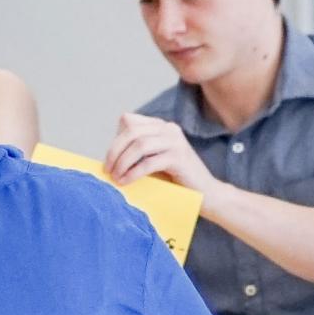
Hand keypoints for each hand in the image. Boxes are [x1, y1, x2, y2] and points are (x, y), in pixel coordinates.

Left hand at [102, 113, 218, 197]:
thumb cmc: (175, 180)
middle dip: (114, 151)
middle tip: (107, 170)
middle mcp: (168, 129)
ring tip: (116, 177)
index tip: (109, 160)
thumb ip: (136, 154)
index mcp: (160, 126)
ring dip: (122, 162)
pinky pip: (149, 162)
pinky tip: (126, 181)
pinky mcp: (179, 157)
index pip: (129, 121)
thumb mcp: (153, 160)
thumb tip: (107, 160)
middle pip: (132, 132)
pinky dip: (133, 172)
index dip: (115, 140)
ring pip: (139, 145)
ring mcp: (175, 141)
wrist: (206, 193)